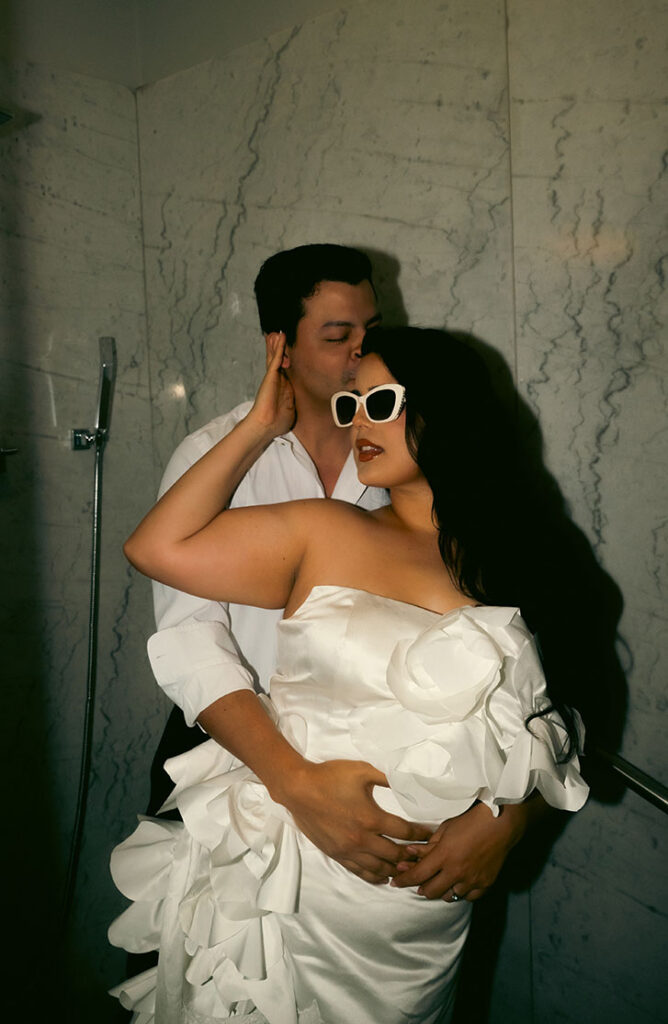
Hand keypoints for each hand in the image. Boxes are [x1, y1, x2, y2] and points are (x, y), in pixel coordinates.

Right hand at [249, 332, 295, 436]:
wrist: (266, 424)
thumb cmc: (277, 423)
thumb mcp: (290, 412)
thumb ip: (292, 405)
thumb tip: (294, 408)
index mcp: (282, 388)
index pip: (283, 370)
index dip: (284, 360)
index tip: (285, 353)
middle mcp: (277, 381)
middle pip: (277, 361)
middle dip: (277, 349)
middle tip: (276, 336)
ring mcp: (273, 377)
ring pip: (275, 357)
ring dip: (276, 345)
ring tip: (276, 333)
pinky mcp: (271, 376)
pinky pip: (276, 358)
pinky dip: (278, 347)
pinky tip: (281, 337)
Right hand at [277, 759, 431, 884]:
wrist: (299, 789)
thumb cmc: (330, 777)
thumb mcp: (362, 770)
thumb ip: (387, 777)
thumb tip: (407, 779)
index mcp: (371, 818)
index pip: (404, 833)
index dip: (421, 834)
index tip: (430, 835)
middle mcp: (362, 839)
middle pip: (395, 855)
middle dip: (411, 855)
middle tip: (422, 854)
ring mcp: (348, 850)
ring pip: (379, 868)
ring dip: (395, 868)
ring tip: (406, 866)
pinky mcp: (337, 855)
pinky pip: (360, 872)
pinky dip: (375, 876)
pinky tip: (384, 876)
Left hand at [390, 801, 523, 900]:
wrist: (502, 823)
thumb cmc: (472, 821)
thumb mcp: (445, 829)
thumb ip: (427, 846)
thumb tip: (409, 853)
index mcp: (444, 856)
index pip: (418, 875)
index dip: (403, 880)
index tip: (395, 883)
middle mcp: (457, 872)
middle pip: (430, 891)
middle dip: (420, 888)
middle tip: (418, 883)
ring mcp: (472, 881)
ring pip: (449, 896)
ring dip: (441, 890)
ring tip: (440, 881)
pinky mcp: (485, 884)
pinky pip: (468, 897)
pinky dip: (460, 892)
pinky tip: (458, 883)